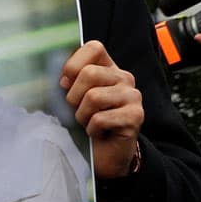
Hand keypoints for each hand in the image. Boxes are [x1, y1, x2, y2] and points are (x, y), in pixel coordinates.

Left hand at [61, 41, 144, 178]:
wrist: (106, 153)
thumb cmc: (88, 123)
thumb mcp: (76, 99)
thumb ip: (71, 82)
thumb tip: (64, 79)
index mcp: (109, 69)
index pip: (94, 47)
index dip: (74, 64)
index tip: (66, 83)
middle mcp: (124, 78)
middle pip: (89, 73)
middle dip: (74, 97)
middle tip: (80, 111)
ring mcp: (133, 96)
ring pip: (93, 97)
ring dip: (83, 116)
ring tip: (90, 123)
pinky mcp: (136, 116)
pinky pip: (100, 119)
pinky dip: (92, 129)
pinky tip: (99, 132)